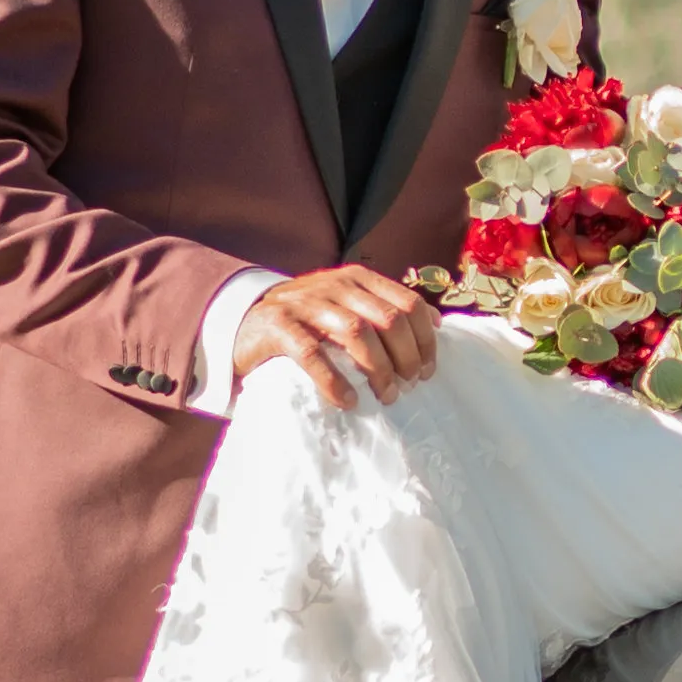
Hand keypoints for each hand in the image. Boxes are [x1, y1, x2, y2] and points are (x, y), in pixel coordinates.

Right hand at [233, 264, 440, 409]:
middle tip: (408, 385)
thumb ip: (385, 309)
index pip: (408, 303)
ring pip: (356, 333)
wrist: (245, 321)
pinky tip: (348, 401)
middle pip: (388, 320)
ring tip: (385, 396)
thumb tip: (436, 323)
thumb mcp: (347, 305)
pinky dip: (334, 381)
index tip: (428, 368)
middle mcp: (335, 285)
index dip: (425, 338)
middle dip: (406, 357)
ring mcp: (305, 303)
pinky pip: (312, 353)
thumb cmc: (307, 321)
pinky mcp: (278, 325)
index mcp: (358, 279)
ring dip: (377, 369)